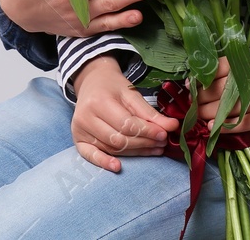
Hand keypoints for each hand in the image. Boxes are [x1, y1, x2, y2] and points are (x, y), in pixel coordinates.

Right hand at [72, 55, 178, 171]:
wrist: (91, 81)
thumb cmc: (112, 87)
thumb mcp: (131, 93)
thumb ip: (149, 112)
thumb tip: (171, 127)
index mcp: (99, 101)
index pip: (127, 124)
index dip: (147, 131)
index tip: (164, 134)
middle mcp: (86, 117)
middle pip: (119, 139)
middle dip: (144, 143)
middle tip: (162, 143)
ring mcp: (79, 130)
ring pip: (111, 148)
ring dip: (135, 152)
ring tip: (154, 149)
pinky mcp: (78, 140)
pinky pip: (91, 156)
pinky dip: (104, 162)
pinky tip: (118, 167)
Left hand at [195, 54, 249, 131]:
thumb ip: (227, 73)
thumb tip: (195, 83)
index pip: (220, 68)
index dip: (202, 79)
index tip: (191, 87)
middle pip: (222, 90)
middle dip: (202, 99)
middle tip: (193, 104)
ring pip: (229, 108)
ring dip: (209, 114)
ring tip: (200, 116)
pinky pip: (241, 123)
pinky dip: (223, 126)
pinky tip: (212, 127)